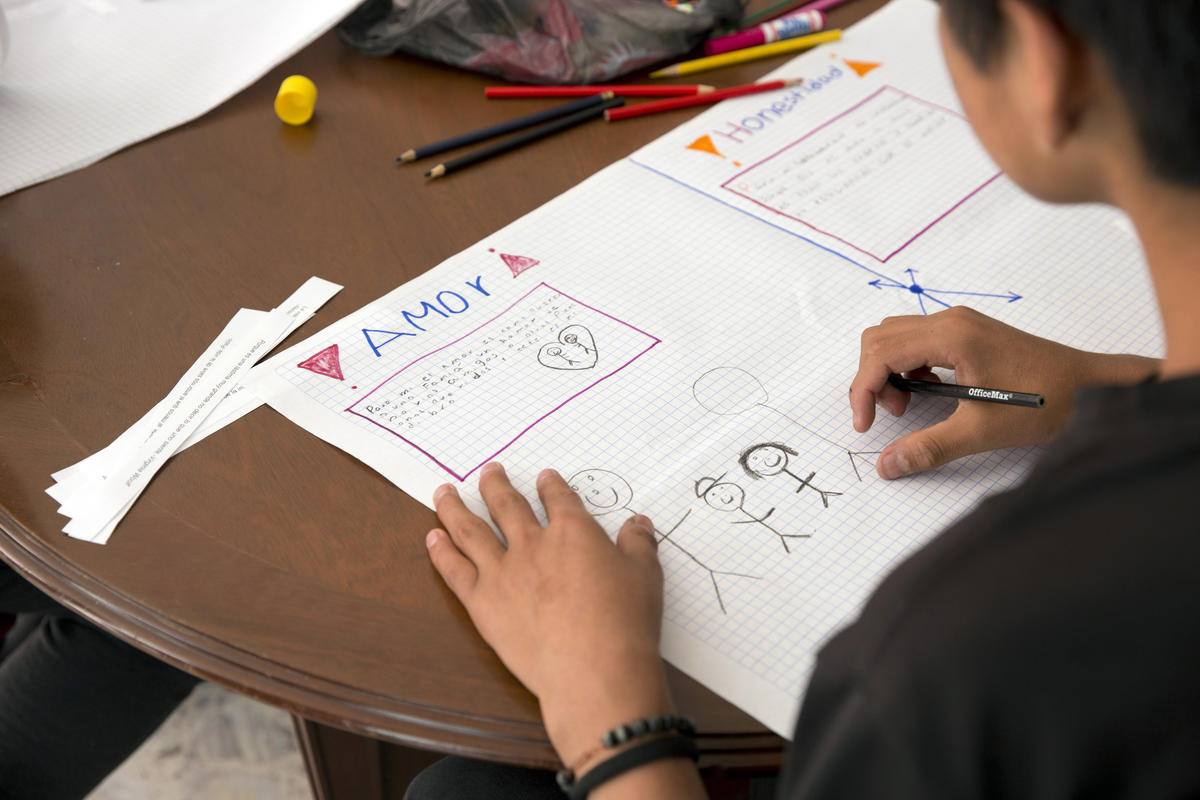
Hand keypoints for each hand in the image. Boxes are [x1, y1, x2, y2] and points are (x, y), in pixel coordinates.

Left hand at [425, 463, 672, 766]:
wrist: (592, 669)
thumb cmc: (624, 623)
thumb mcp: (644, 576)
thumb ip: (639, 545)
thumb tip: (639, 523)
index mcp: (573, 532)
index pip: (558, 498)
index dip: (550, 485)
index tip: (544, 477)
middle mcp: (532, 544)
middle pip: (506, 504)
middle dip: (495, 484)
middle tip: (488, 471)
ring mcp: (502, 572)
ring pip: (470, 529)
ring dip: (454, 507)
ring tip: (443, 492)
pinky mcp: (482, 603)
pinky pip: (454, 570)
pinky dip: (441, 551)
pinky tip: (432, 538)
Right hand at [851, 306, 1158, 477]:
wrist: (1093, 387)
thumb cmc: (1047, 402)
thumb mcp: (983, 431)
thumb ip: (929, 447)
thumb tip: (887, 466)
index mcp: (951, 336)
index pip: (880, 353)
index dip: (863, 390)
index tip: (866, 425)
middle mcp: (951, 320)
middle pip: (879, 338)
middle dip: (873, 379)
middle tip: (896, 414)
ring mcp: (960, 323)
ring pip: (895, 337)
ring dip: (889, 371)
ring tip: (911, 405)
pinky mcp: (968, 332)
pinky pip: (917, 340)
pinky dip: (909, 366)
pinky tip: (933, 393)